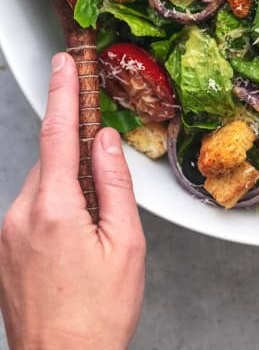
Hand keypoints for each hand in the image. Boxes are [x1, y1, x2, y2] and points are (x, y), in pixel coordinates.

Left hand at [0, 52, 145, 349]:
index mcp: (53, 209)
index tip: (65, 64)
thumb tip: (106, 141)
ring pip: (44, 186)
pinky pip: (33, 210)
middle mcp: (21, 216)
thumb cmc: (96, 317)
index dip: (63, 93)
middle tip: (106, 196)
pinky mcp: (5, 250)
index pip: (57, 134)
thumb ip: (115, 184)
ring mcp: (8, 235)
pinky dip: (57, 211)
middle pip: (52, 161)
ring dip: (70, 192)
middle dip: (79, 161)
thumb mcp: (125, 245)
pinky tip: (75, 248)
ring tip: (94, 239)